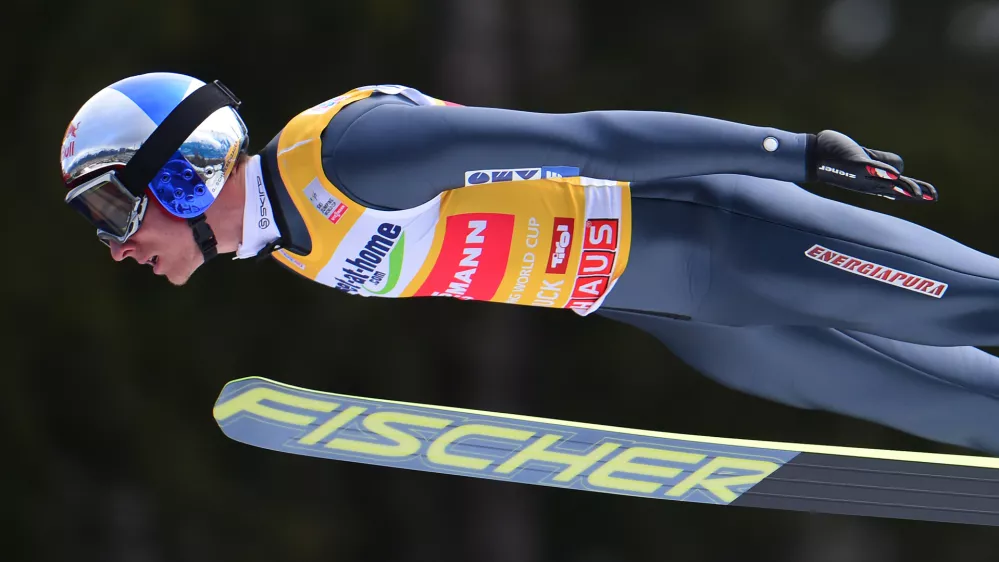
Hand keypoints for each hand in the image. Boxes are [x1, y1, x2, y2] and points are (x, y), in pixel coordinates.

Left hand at [809, 130, 937, 201]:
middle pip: (896, 188)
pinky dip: (880, 171)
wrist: (814, 154)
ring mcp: (861, 174)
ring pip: (885, 181)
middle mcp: (869, 181)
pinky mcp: (853, 163)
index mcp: (875, 181)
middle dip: (913, 193)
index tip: (934, 197)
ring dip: (900, 185)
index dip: (917, 192)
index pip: (900, 187)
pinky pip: (868, 168)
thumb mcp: (868, 160)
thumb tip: (900, 170)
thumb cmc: (841, 157)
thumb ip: (884, 163)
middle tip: (931, 198)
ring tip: (916, 192)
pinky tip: (891, 174)